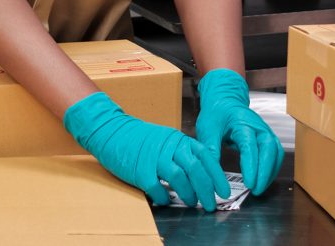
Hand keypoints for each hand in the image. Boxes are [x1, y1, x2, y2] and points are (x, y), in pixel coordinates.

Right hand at [63, 91, 227, 209]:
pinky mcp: (140, 170)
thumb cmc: (138, 138)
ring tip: (191, 202)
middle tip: (211, 204)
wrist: (111, 131)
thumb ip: (181, 152)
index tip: (223, 191)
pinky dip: (164, 197)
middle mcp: (168, 147)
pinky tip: (165, 200)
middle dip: (206, 190)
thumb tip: (201, 173)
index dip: (217, 175)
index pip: (205, 156)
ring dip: (188, 194)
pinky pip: (157, 187)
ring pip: (179, 178)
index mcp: (177, 139)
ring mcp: (154, 158)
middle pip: (195, 169)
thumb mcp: (165, 139)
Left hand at [195, 68, 284, 195]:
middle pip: (269, 149)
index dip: (251, 166)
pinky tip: (263, 180)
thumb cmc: (216, 113)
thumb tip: (211, 173)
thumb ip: (211, 150)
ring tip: (259, 189)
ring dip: (270, 172)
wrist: (224, 100)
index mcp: (242, 122)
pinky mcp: (267, 137)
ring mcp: (265, 131)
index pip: (250, 146)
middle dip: (265, 172)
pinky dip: (272, 168)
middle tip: (256, 190)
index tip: (249, 183)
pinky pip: (275, 154)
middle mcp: (258, 126)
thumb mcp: (207, 129)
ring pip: (276, 153)